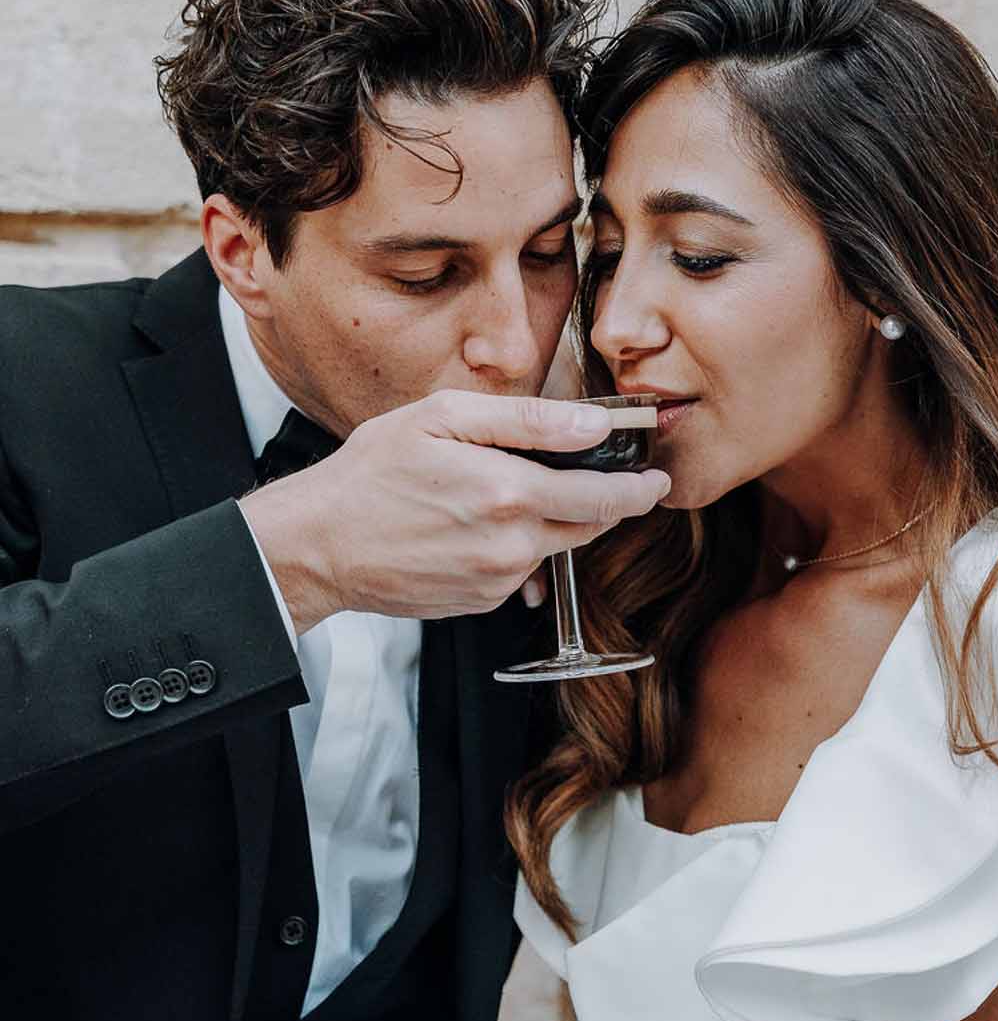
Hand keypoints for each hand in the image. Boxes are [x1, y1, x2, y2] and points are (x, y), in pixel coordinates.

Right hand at [241, 392, 669, 634]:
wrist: (317, 546)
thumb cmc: (370, 473)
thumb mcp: (443, 418)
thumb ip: (528, 421)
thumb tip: (596, 426)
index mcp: (508, 493)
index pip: (604, 497)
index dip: (639, 488)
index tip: (656, 478)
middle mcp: (511, 545)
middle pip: (589, 526)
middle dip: (605, 502)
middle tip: (604, 477)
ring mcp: (497, 580)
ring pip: (553, 546)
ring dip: (551, 519)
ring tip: (502, 491)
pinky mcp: (481, 602)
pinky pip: (520, 569)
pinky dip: (515, 545)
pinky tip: (473, 525)